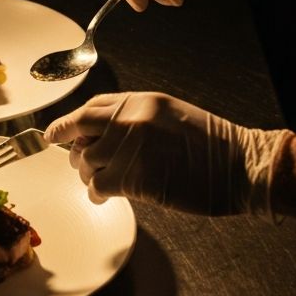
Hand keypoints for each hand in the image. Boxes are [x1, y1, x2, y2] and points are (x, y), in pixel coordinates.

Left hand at [44, 92, 292, 217]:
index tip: (56, 133)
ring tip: (100, 181)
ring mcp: (130, 148)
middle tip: (78, 161)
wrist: (239, 166)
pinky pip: (98, 186)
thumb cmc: (211, 145)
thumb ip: (133, 119)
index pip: (90, 108)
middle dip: (70, 147)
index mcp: (140, 101)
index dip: (69, 124)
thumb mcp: (169, 115)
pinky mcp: (133, 177)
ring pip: (85, 162)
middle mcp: (130, 119)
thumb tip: (99, 133)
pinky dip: (96, 193)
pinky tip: (104, 195)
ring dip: (87, 175)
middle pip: (79, 130)